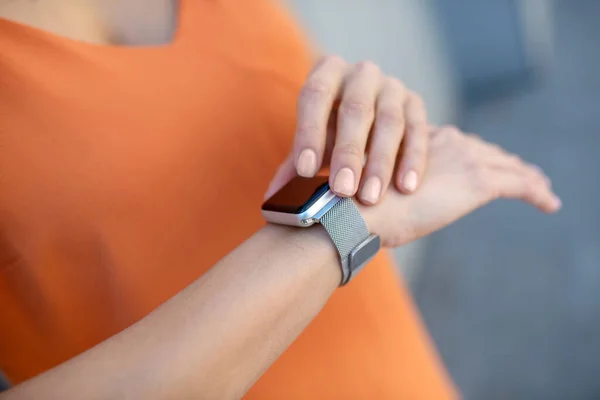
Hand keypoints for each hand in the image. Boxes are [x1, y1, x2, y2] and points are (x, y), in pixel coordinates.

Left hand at [265, 55, 427, 204]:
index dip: (310, 132)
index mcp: (327, 73)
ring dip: (380, 162)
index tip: (306, 171)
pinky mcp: (416, 103)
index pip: (315, 95)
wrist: (370, 116)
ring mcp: (392, 86)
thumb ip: (295, 166)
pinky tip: (406, 187)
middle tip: (341, 190)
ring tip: (369, 197)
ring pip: (390, 122)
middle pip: (355, 110)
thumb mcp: (314, 142)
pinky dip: (412, 160)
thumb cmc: (332, 131)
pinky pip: (419, 130)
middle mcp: (361, 73)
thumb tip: (274, 198)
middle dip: (348, 153)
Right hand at [361, 126, 561, 246]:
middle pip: (487, 152)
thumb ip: (392, 183)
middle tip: (523, 173)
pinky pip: (519, 184)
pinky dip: (536, 192)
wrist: (357, 208)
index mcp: (421, 139)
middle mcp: (447, 142)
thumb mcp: (376, 185)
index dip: (476, 154)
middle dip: (505, 162)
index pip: (459, 145)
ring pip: (507, 165)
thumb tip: (390, 200)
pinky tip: (549, 202)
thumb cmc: (356, 204)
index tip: (486, 163)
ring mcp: (464, 159)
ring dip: (526, 176)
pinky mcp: (478, 181)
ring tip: (541, 187)